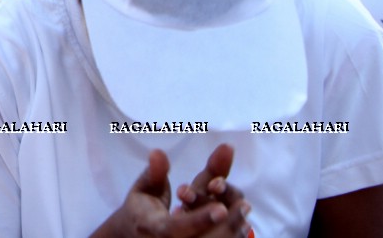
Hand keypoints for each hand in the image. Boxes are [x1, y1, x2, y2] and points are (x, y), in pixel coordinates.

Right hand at [94, 149, 249, 237]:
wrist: (138, 233)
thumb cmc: (141, 209)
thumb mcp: (143, 188)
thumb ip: (154, 173)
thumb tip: (158, 152)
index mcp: (153, 228)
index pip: (176, 228)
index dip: (199, 220)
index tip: (220, 209)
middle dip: (226, 225)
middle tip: (244, 204)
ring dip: (232, 228)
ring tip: (245, 207)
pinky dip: (231, 235)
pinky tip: (242, 221)